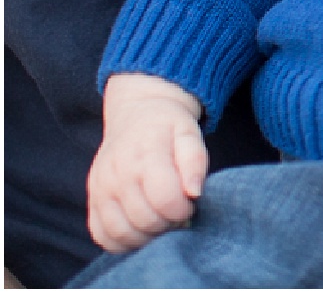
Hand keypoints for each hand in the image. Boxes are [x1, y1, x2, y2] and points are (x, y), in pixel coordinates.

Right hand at [87, 73, 207, 252]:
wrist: (136, 115)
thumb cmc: (168, 128)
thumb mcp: (189, 134)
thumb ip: (195, 161)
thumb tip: (194, 193)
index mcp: (146, 155)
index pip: (165, 200)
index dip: (184, 209)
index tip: (190, 202)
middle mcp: (117, 174)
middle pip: (145, 220)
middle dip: (168, 224)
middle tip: (176, 212)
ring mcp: (100, 189)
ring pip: (121, 233)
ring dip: (147, 236)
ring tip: (161, 220)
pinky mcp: (92, 200)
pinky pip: (101, 235)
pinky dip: (122, 241)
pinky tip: (140, 228)